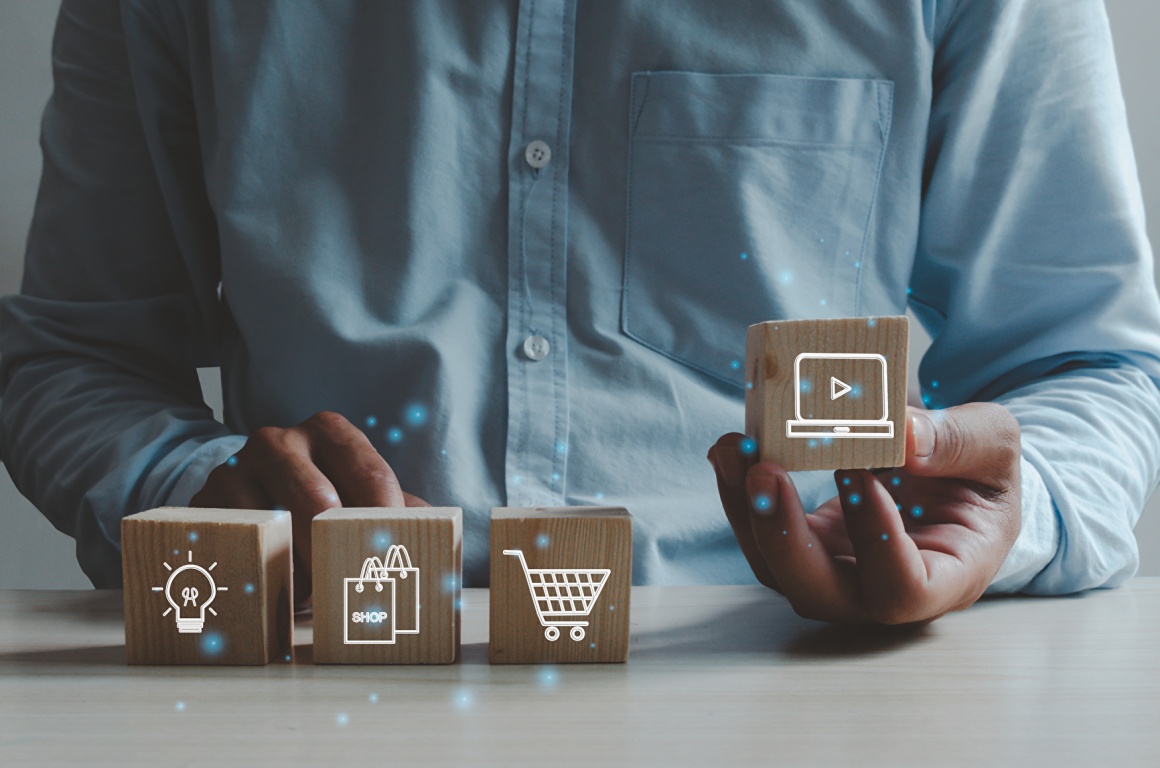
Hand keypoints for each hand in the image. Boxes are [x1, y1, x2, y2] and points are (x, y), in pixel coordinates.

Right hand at [191, 411, 428, 605]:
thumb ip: (398, 510)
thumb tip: (440, 538)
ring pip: (275, 529)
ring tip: (318, 594)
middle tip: (356, 586)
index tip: (395, 558)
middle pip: (317, 500)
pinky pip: (240, 548)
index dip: (386, 521)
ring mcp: (236, 469)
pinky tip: (281, 593)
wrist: (243, 488)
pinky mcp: (204, 503)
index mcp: (330, 431)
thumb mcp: (357, 491)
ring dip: (301, 571)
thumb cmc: (319, 494)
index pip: (370, 475)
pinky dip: (265, 577)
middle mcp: (279, 440)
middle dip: (338, 549)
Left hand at [708, 403, 1020, 623]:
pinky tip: (730, 449)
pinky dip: (740, 493)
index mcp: (949, 576)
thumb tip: (902, 434)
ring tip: (735, 448)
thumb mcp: (993, 444)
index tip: (858, 474)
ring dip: (748, 510)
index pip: (904, 588)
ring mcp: (838, 570)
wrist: (957, 478)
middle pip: (821, 593)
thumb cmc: (982, 469)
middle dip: (783, 536)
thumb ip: (958, 442)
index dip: (874, 539)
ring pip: (778, 568)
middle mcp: (883, 589)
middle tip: (764, 470)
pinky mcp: (808, 543)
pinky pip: (763, 534)